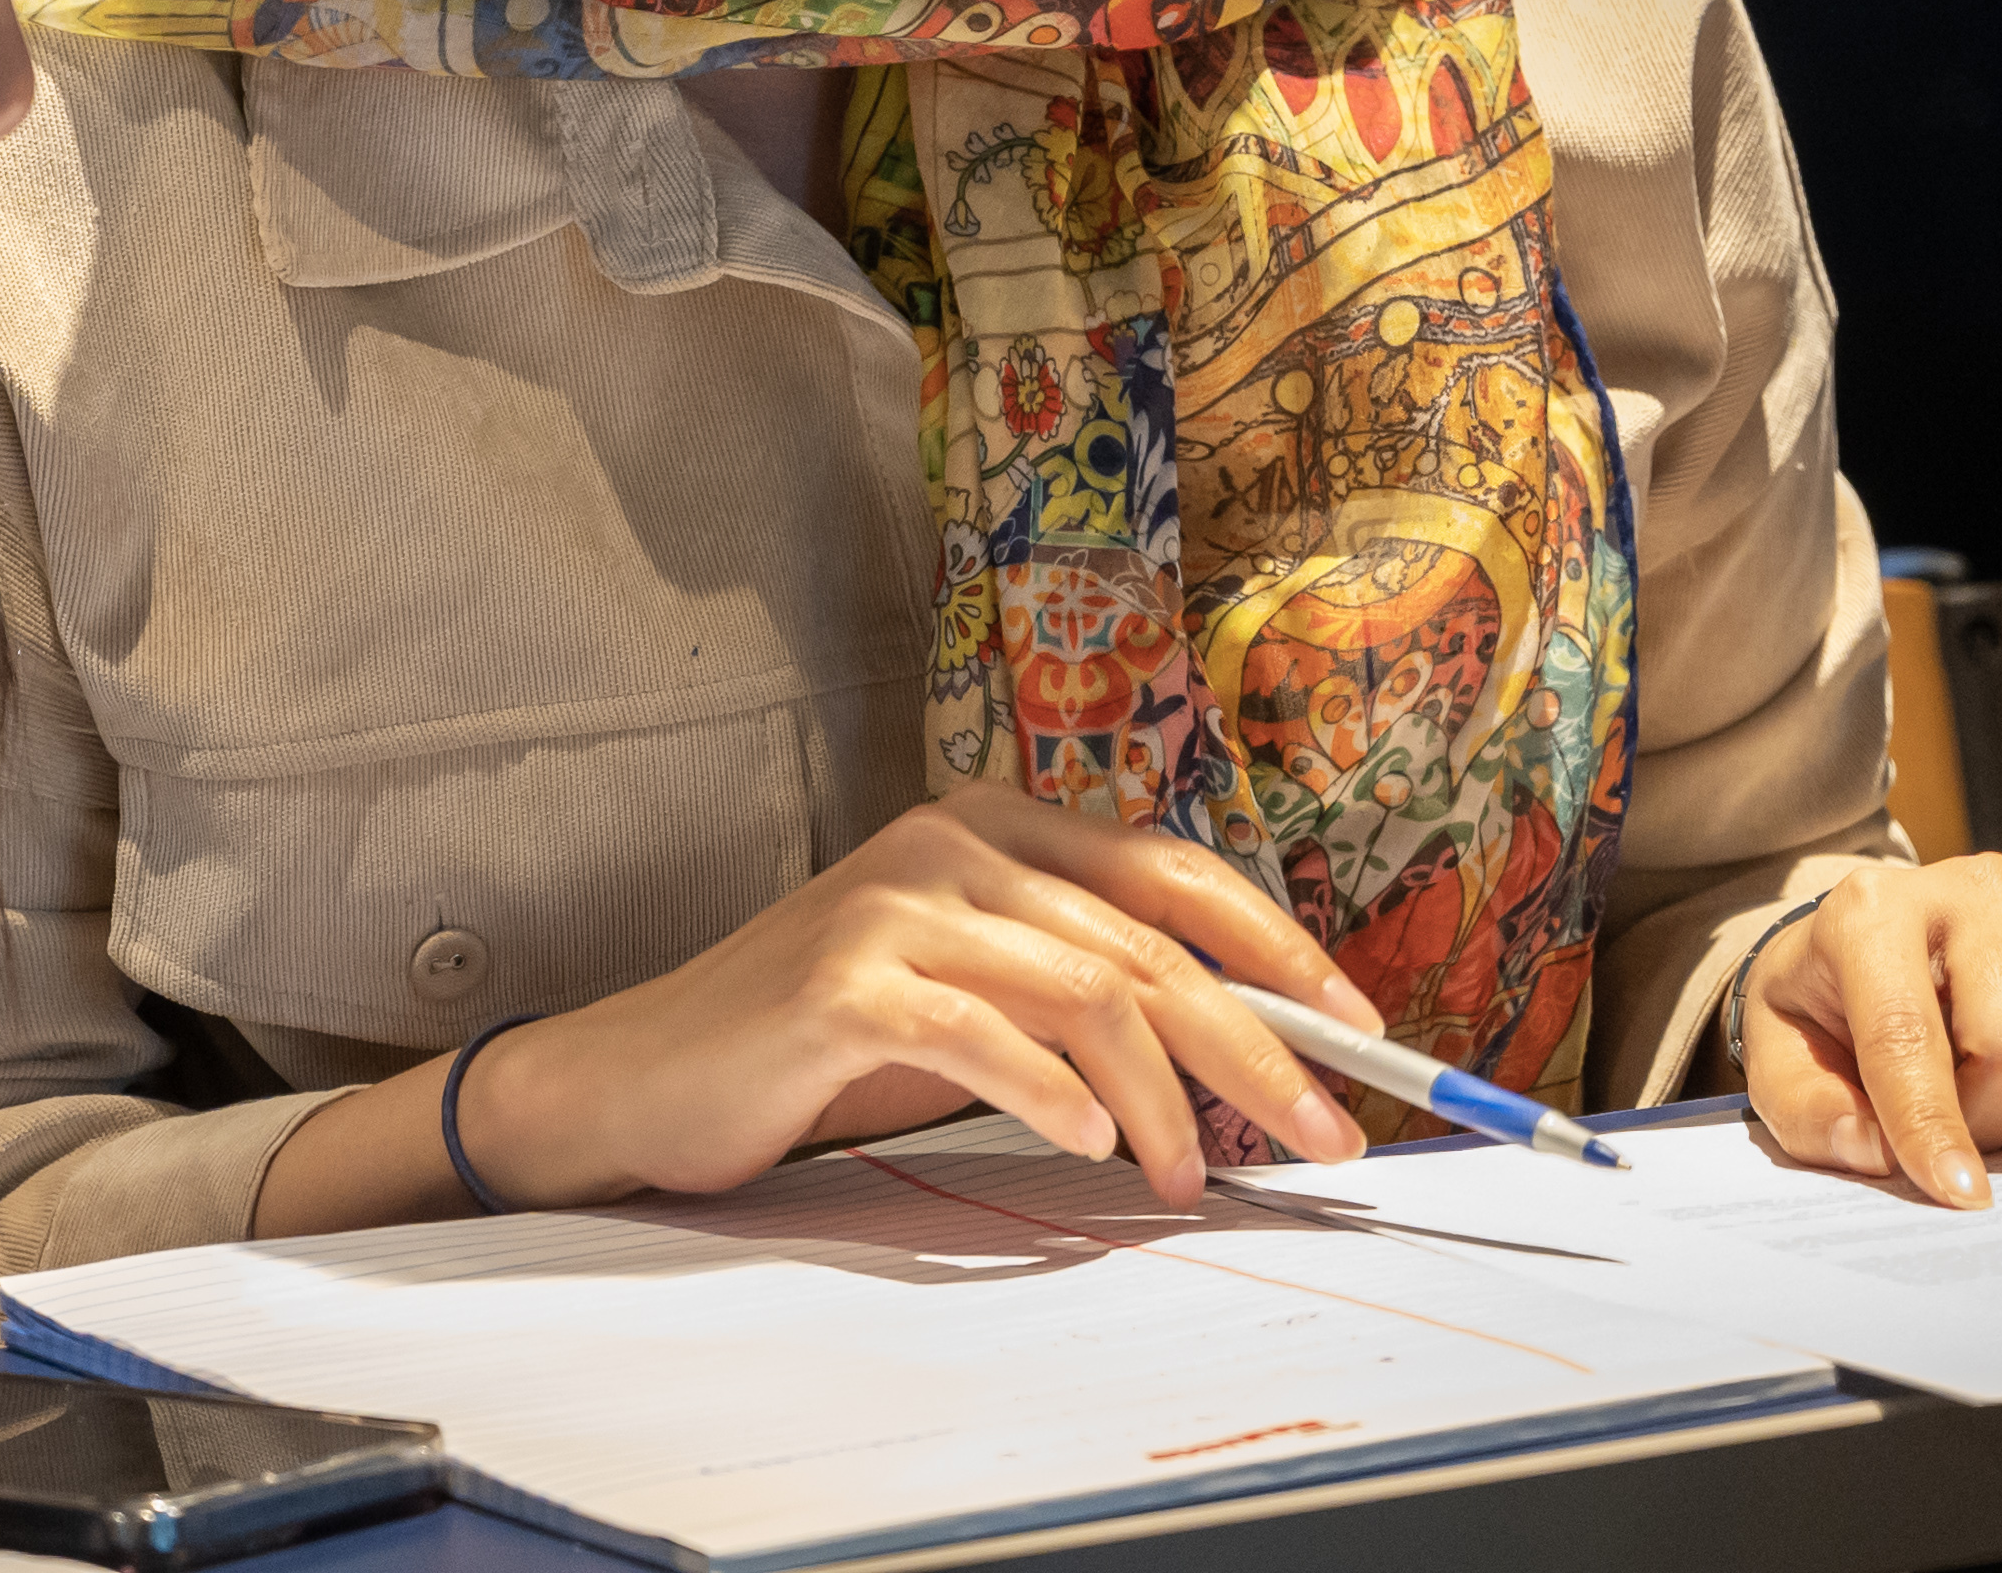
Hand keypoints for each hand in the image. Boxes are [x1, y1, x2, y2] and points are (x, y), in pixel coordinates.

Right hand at [251, 786, 1371, 1232]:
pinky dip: (1050, 1091)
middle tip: (1325, 1128)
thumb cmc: (823, 1047)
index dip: (1280, 949)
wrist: (646, 1079)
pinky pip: (982, 1031)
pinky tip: (1091, 1143)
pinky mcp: (843, 977)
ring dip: (1165, 1095)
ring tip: (1189, 1173)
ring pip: (1089, 986)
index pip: (1176, 875)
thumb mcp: (977, 1002)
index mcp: (999, 828)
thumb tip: (1239, 1055)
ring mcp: (898, 900)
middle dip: (1258, 1043)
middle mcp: (956, 840)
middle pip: (1153, 939)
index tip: (1355, 1032)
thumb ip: (1085, 997)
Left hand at [1737, 854, 2001, 1206]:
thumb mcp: (1779, 1065)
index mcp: (1872, 913)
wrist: (1877, 948)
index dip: (1932, 1126)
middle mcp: (1976, 889)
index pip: (1910, 1034)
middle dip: (1994, 1126)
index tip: (1957, 1193)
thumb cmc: (1828, 1014)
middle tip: (1962, 1132)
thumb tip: (1882, 1154)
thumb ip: (1815, 1116)